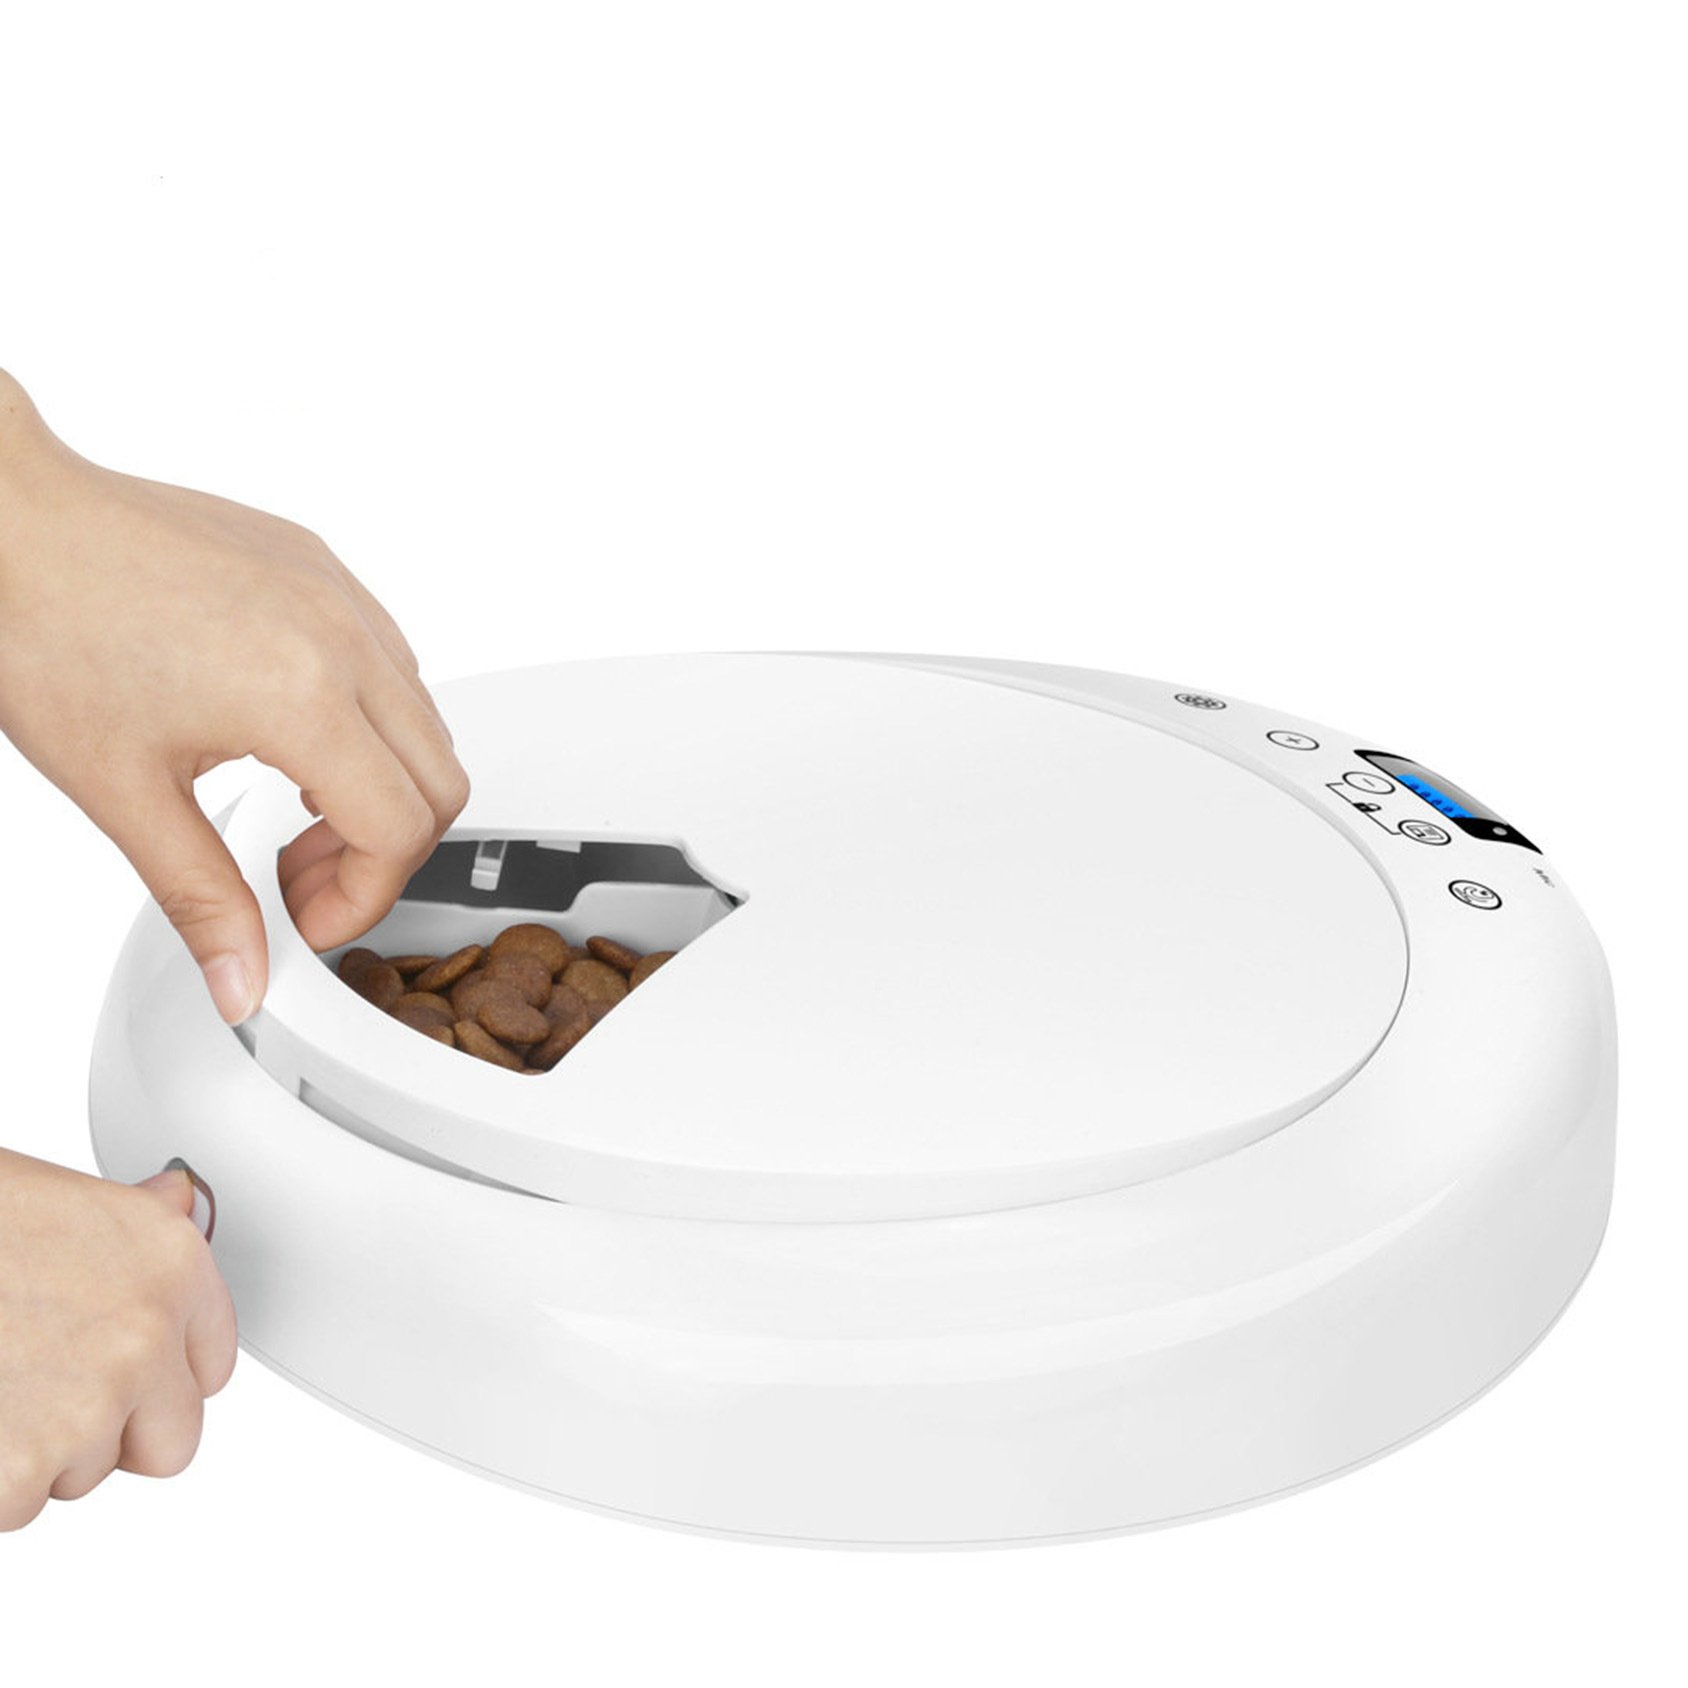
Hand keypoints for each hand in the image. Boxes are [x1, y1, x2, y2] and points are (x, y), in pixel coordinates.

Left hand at [0, 371, 468, 1021]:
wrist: (12, 521)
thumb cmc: (46, 626)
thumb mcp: (123, 792)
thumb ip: (203, 900)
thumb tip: (240, 980)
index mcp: (302, 695)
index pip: (400, 830)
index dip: (361, 900)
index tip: (304, 920)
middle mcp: (342, 638)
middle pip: (441, 785)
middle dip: (384, 855)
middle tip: (302, 879)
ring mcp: (341, 597)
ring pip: (429, 725)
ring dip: (385, 789)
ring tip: (297, 812)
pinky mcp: (325, 571)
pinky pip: (396, 664)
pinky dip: (373, 724)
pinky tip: (299, 738)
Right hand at [0, 1151, 236, 1530]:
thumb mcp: (65, 1196)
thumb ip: (134, 1220)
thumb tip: (178, 1198)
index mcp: (171, 1264)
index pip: (212, 1364)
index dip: (159, 1376)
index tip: (122, 1372)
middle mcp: (146, 1335)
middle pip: (171, 1442)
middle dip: (115, 1435)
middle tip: (45, 1394)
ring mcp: (90, 1407)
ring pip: (83, 1474)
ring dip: (36, 1451)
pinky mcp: (21, 1471)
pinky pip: (18, 1506)